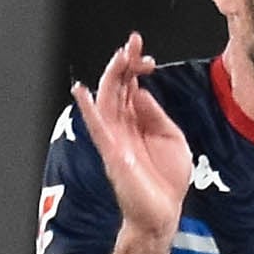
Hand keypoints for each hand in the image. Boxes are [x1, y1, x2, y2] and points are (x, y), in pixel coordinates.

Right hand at [73, 36, 190, 237]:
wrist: (164, 211)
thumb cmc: (168, 177)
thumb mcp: (171, 137)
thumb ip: (155, 114)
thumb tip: (142, 90)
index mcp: (138, 120)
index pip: (131, 86)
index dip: (136, 68)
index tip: (145, 54)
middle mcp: (123, 125)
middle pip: (117, 87)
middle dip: (123, 63)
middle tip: (133, 43)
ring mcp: (115, 137)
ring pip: (106, 100)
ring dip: (111, 76)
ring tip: (119, 56)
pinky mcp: (111, 151)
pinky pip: (96, 127)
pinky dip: (88, 109)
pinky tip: (82, 92)